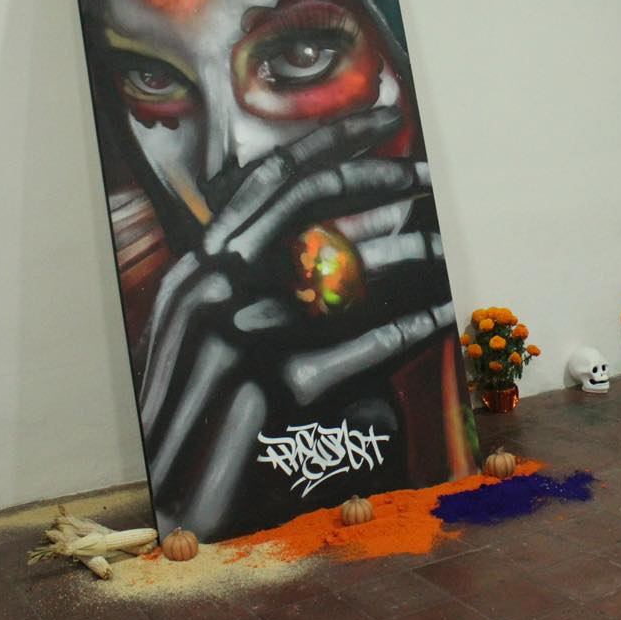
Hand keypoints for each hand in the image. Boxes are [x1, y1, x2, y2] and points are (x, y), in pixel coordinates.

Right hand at [136, 106, 452, 537]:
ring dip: (408, 252)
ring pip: (350, 268)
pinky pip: (366, 342)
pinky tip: (440, 311)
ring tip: (442, 244)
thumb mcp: (199, 340)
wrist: (178, 501)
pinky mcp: (277, 387)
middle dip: (378, 175)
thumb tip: (332, 252)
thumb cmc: (198, 421)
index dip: (328, 141)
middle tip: (424, 172)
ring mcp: (241, 335)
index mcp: (197, 271)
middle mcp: (213, 289)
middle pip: (310, 198)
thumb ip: (245, 287)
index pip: (268, 179)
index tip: (380, 119)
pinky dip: (410, 323)